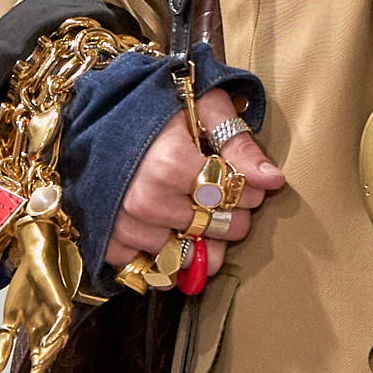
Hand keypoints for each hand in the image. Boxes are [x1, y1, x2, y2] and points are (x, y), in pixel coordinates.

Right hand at [107, 89, 285, 269]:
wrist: (98, 112)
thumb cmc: (155, 105)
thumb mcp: (202, 107)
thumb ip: (237, 142)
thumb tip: (273, 179)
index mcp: (169, 163)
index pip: (231, 195)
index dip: (247, 191)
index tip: (240, 181)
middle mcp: (144, 199)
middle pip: (212, 228)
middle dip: (228, 218)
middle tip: (220, 199)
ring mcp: (123, 223)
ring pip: (184, 252)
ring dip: (196, 240)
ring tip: (191, 213)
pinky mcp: (108, 240)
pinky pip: (147, 267)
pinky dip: (161, 258)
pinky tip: (166, 235)